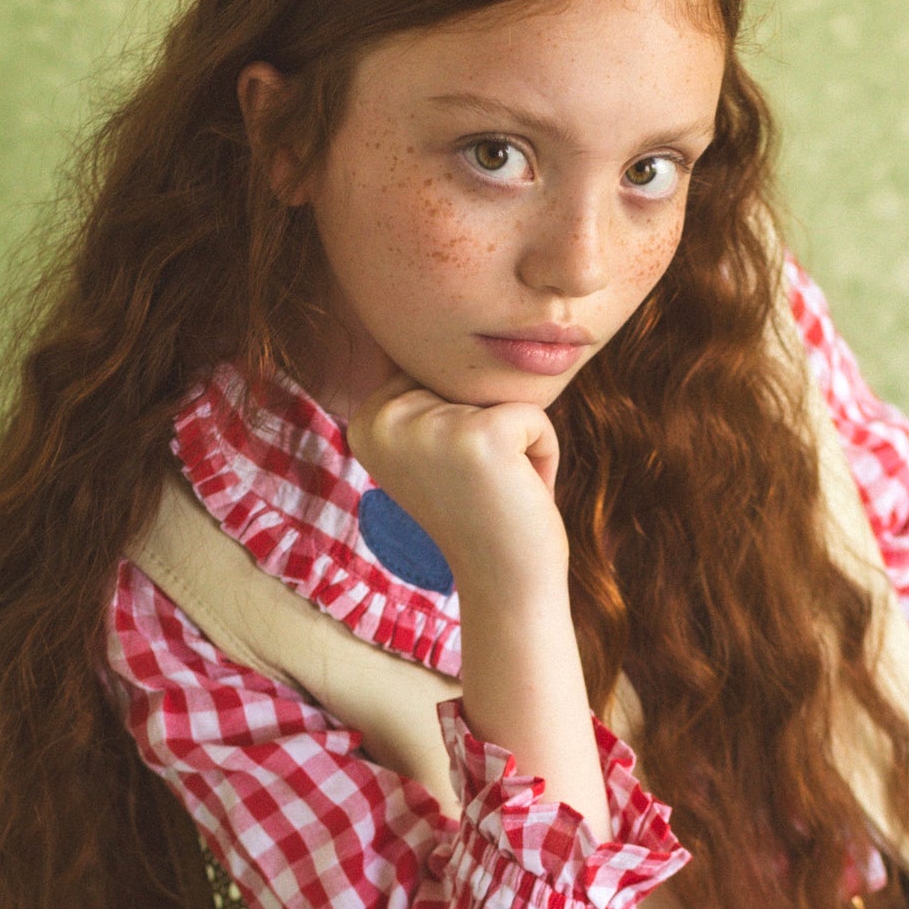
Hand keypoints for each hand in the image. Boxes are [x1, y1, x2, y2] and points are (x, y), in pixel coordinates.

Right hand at [347, 370, 567, 598]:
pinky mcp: (481, 438)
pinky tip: (520, 493)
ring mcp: (430, 428)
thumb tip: (440, 324)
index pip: (434, 371)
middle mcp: (384, 421)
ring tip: (499, 490)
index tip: (454, 475)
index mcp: (364, 420)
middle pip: (468, 378)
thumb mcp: (433, 445)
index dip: (462, 421)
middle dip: (492, 429)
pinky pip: (535, 416)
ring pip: (502, 395)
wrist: (504, 584)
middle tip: (481, 487)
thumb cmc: (480, 512)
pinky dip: (544, 455)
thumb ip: (427, 394)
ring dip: (518, 443)